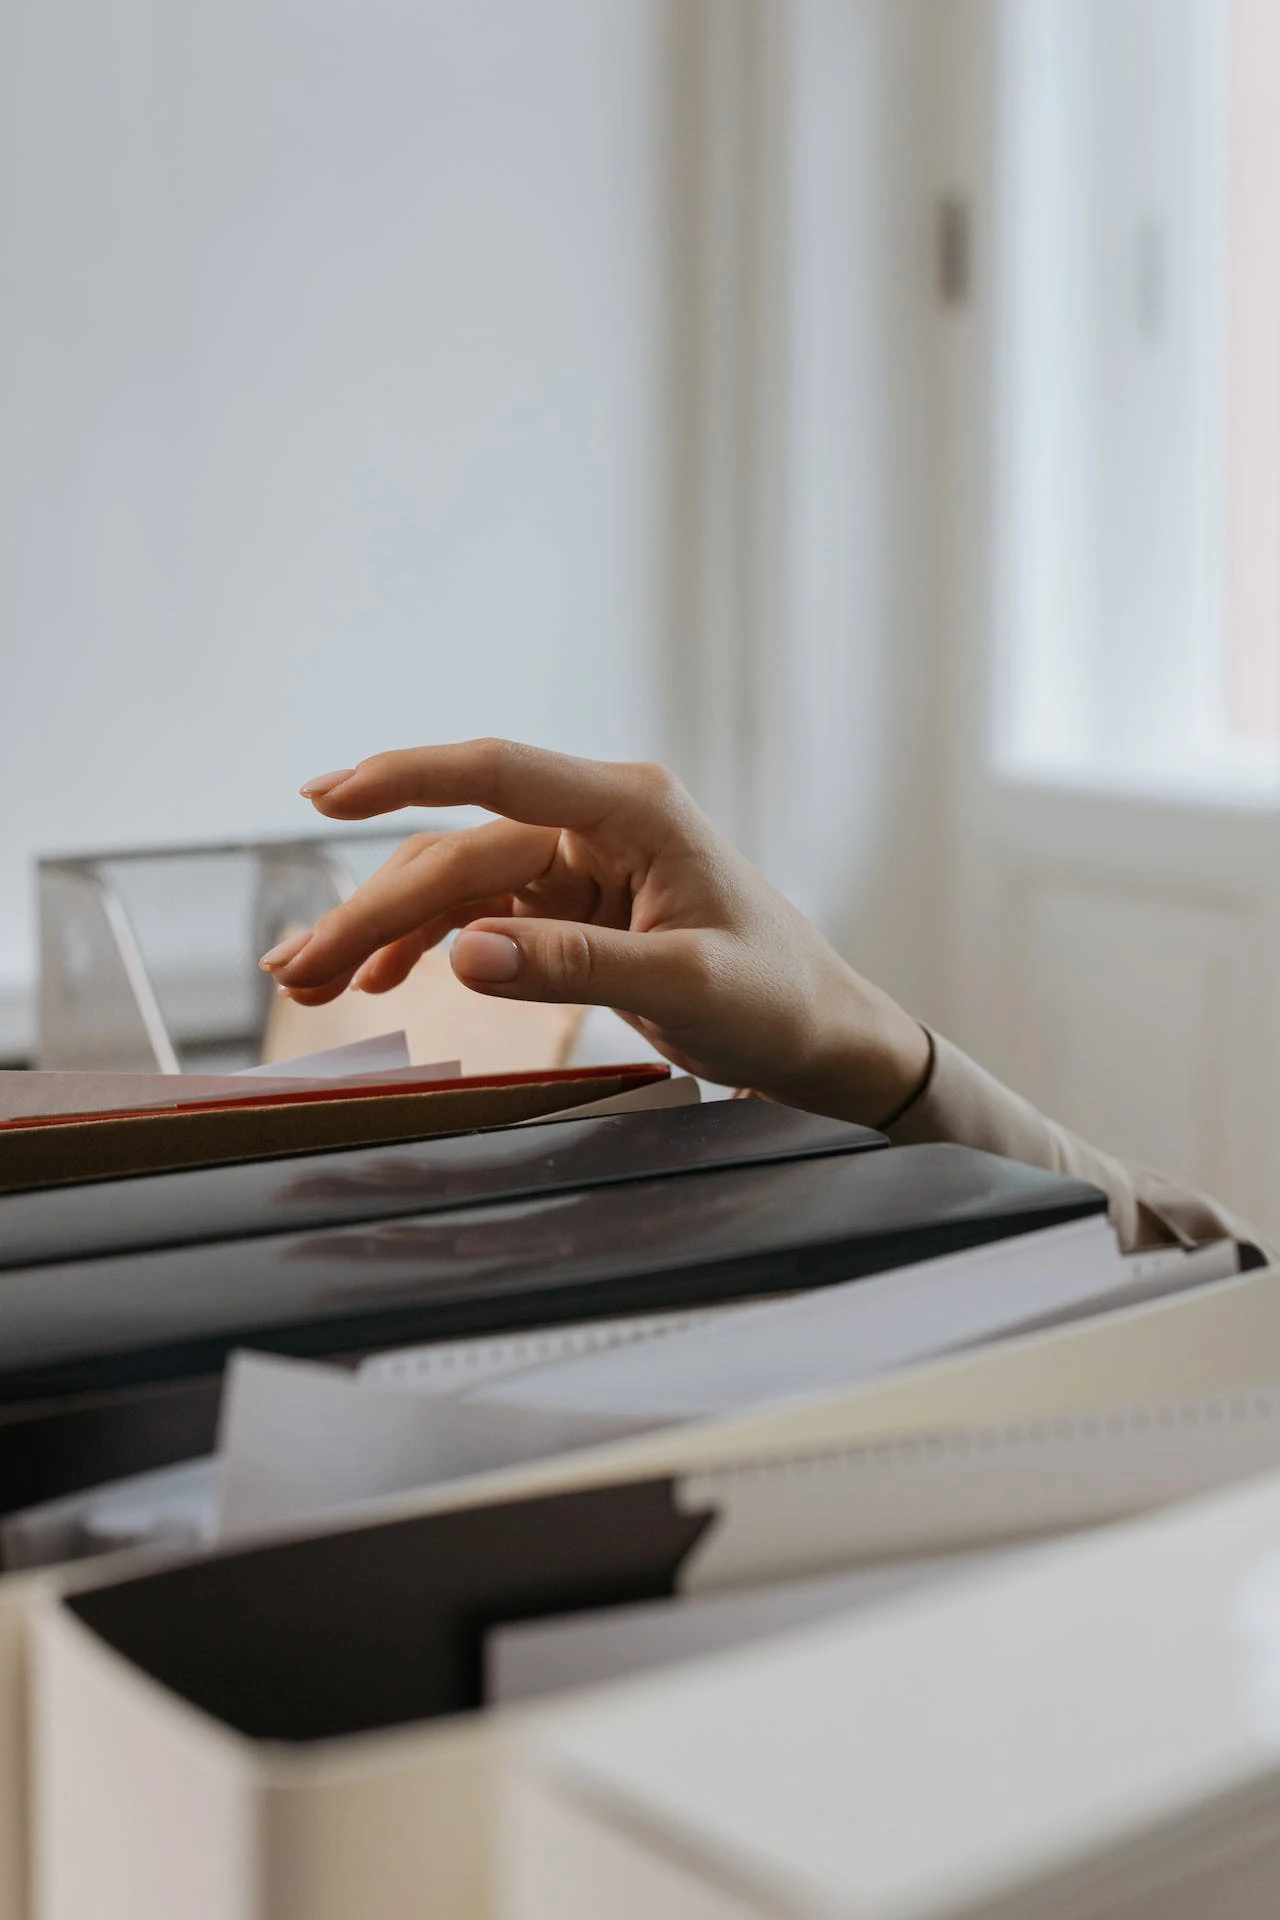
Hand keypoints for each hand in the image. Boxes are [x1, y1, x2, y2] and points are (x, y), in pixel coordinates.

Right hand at [261, 739, 930, 1126]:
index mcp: (634, 809)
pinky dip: (424, 945)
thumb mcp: (685, 987)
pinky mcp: (570, 904)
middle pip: (457, 851)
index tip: (324, 796)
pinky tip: (378, 979)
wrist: (819, 1034)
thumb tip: (462, 953)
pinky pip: (477, 913)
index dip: (405, 778)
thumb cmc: (776, 1000)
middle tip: (295, 968)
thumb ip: (573, 968)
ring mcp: (580, 861)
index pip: (498, 774)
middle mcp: (598, 821)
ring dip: (381, 928)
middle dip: (371, 908)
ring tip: (310, 981)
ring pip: (454, 883)